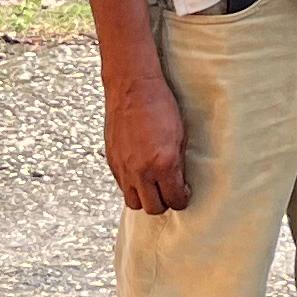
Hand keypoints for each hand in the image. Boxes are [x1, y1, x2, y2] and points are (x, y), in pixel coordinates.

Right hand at [105, 58, 190, 214]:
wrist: (132, 87)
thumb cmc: (160, 106)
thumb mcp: (181, 135)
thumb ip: (178, 164)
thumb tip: (179, 182)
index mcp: (164, 164)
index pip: (175, 200)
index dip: (182, 200)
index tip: (184, 193)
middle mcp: (141, 171)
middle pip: (153, 208)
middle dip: (164, 203)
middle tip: (170, 192)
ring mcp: (124, 168)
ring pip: (133, 202)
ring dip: (145, 198)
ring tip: (153, 186)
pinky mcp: (112, 162)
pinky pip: (122, 186)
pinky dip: (132, 186)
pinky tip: (140, 174)